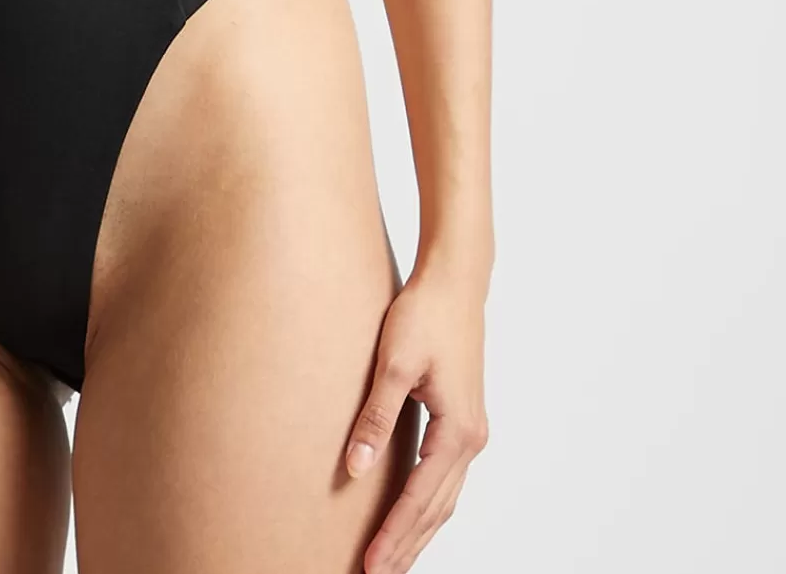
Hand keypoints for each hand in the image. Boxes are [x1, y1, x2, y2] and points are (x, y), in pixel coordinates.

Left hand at [344, 259, 489, 573]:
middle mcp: (471, 439)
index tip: (370, 564)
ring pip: (445, 499)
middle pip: (437, 509)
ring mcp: (472, 432)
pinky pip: (447, 479)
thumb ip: (376, 418)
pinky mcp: (464, 421)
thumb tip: (355, 468)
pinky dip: (429, 506)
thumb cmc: (424, 315)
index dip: (394, 534)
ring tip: (392, 559)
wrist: (455, 281)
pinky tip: (411, 516)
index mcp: (457, 431)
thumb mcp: (393, 363)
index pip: (420, 499)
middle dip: (407, 545)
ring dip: (419, 531)